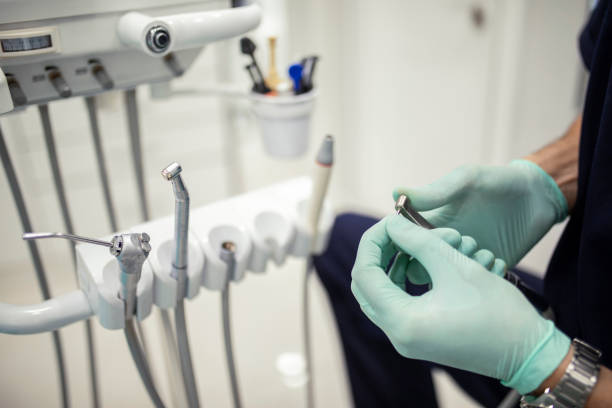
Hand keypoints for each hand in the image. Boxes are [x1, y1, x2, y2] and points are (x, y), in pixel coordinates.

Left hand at [351, 215, 569, 393]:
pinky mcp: (418, 337)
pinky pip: (395, 304)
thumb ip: (416, 239)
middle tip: (397, 230)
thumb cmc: (498, 310)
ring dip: (390, 265)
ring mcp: (407, 339)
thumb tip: (390, 223)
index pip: (364, 273)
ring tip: (409, 242)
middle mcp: (397, 335)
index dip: (373, 241)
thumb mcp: (454, 265)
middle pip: (366, 285)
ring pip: (379, 294)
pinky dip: (400, 280)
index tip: (390, 221)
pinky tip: (418, 262)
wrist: (529, 352)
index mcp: (402, 321)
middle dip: (378, 252)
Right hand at [393, 160, 567, 266]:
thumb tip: (394, 192)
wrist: (538, 198)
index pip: (400, 240)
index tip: (418, 246)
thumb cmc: (499, 182)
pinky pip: (470, 286)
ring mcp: (460, 260)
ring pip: (442, 280)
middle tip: (454, 250)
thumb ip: (434, 192)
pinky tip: (497, 262)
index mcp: (429, 221)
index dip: (401, 246)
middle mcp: (440, 243)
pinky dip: (481, 278)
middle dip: (429, 263)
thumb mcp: (466, 181)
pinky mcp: (481, 272)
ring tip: (481, 254)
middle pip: (415, 264)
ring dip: (457, 272)